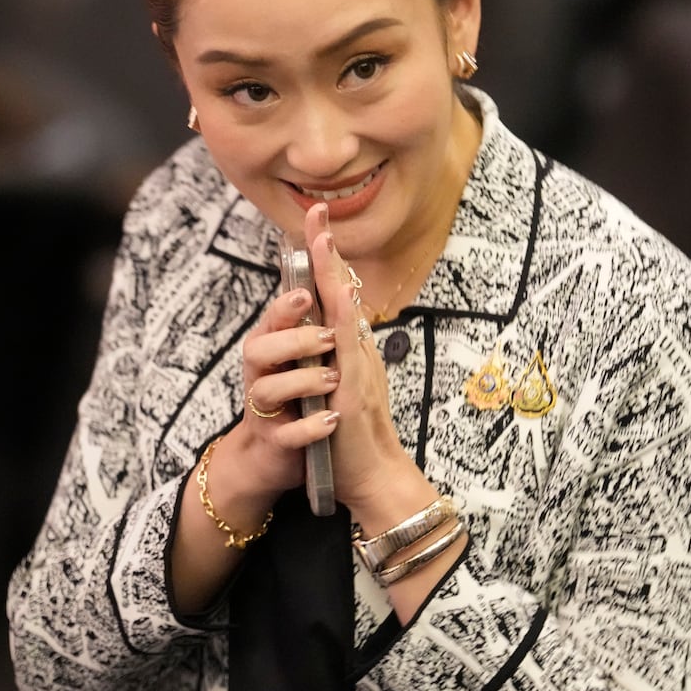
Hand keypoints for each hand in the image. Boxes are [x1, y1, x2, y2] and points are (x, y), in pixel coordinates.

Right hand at [231, 262, 341, 496]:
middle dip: (294, 341)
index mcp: (272, 348)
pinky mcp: (274, 440)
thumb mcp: (313, 355)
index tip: (306, 293)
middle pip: (258, 349)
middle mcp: (261, 374)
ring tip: (334, 379)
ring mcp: (265, 409)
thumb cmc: (302, 396)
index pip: (273, 318)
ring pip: (266, 390)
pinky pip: (285, 435)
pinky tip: (329, 420)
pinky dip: (307, 427)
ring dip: (302, 381)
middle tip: (329, 340)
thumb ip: (321, 322)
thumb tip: (340, 275)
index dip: (286, 304)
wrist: (279, 454)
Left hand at [301, 204, 423, 515]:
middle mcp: (358, 351)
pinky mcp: (355, 387)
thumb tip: (327, 333)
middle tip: (317, 213)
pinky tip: (334, 292)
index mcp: (351, 350)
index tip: (315, 225)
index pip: (337, 296)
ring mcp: (359, 366)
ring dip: (333, 272)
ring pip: (346, 310)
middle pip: (343, 292)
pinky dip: (340, 316)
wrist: (374, 478)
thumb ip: (336, 360)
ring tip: (322, 237)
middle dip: (329, 252)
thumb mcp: (342, 389)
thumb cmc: (354, 440)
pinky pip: (347, 345)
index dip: (326, 261)